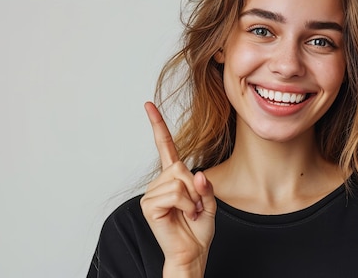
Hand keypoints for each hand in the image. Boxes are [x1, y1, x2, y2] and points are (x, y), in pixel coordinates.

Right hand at [139, 102, 216, 276]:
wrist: (192, 253)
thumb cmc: (198, 230)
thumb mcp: (209, 203)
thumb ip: (205, 186)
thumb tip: (196, 174)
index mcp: (172, 178)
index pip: (165, 146)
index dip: (157, 125)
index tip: (148, 104)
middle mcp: (159, 182)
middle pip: (181, 166)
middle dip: (195, 188)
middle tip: (195, 207)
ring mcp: (152, 193)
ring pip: (179, 180)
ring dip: (192, 199)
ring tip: (189, 213)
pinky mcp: (149, 205)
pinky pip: (175, 193)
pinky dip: (186, 205)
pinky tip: (183, 216)